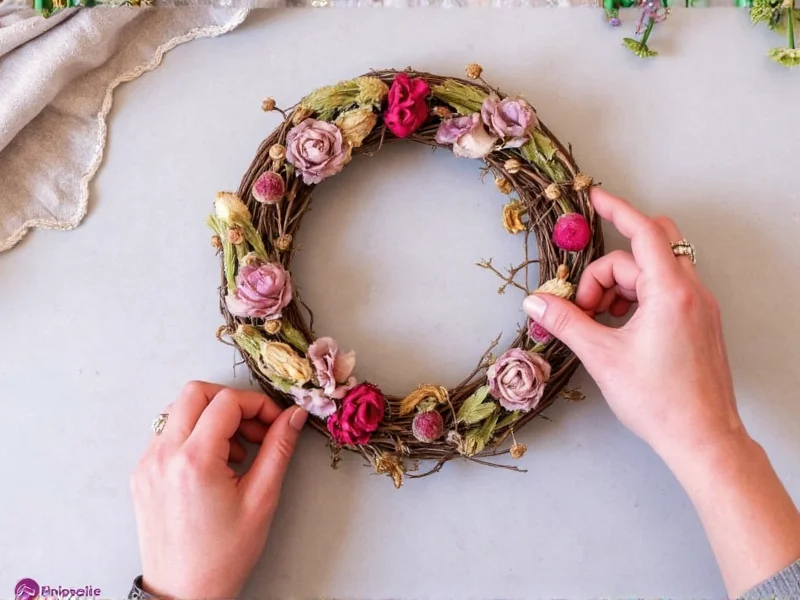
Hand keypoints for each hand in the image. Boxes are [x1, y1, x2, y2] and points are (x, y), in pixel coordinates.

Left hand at [131, 381, 306, 598]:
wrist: (183, 593)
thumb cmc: (222, 556)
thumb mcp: (261, 500)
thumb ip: (278, 449)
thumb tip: (293, 416)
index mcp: (194, 461)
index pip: (226, 401)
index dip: (258, 404)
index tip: (275, 422)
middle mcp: (163, 455)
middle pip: (195, 392)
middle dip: (231, 401)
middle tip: (254, 428)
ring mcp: (148, 463)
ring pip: (178, 410)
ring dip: (211, 417)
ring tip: (236, 452)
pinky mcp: (142, 474)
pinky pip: (168, 434)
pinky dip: (194, 435)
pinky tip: (214, 464)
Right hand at [523, 188, 741, 458]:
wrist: (704, 438)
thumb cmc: (659, 401)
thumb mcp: (603, 357)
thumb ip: (567, 322)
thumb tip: (536, 301)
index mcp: (671, 293)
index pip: (644, 232)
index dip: (617, 210)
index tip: (594, 197)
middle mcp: (691, 292)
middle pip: (642, 253)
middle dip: (607, 269)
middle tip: (584, 305)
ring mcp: (698, 307)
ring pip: (653, 273)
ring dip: (619, 288)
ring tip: (599, 324)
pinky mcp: (698, 322)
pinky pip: (664, 292)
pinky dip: (636, 300)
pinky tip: (619, 329)